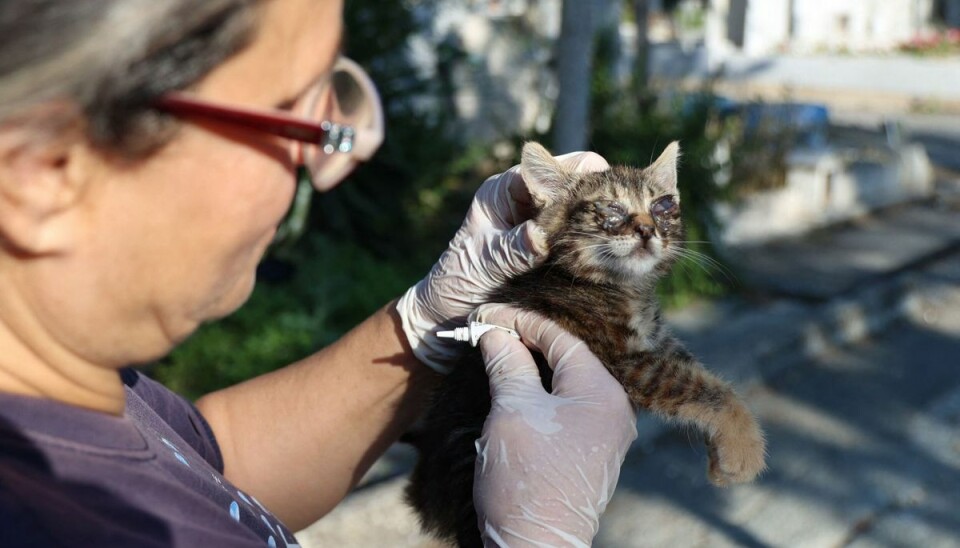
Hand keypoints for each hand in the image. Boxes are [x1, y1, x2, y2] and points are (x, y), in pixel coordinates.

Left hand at [396, 151, 608, 371]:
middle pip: (573, 184)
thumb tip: (540, 235)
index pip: (549, 166)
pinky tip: (609, 257)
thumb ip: (512, 249)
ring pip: (581, 211)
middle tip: (622, 223)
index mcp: (504, 190)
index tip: (605, 199)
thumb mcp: (483, 265)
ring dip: (599, 224)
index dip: (580, 177)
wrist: (447, 315)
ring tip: (621, 241)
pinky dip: (593, 244)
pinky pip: (578, 237)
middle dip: (598, 199)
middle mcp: (525, 200)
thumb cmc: (455, 284)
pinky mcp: (549, 247)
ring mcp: (539, 223)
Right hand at [472, 304, 637, 546]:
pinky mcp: (593, 451)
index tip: (488, 315)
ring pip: (567, 382)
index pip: (561, 339)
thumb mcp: (512, 410)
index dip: (522, 322)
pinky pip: (568, 406)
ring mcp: (607, 432)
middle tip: (490, 331)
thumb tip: (496, 331)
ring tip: (498, 354)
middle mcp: (614, 408)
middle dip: (527, 343)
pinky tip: (516, 385)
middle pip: (568, 358)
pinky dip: (541, 391)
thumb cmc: (526, 477)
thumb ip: (507, 363)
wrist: (536, 546)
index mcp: (602, 392)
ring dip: (533, 368)